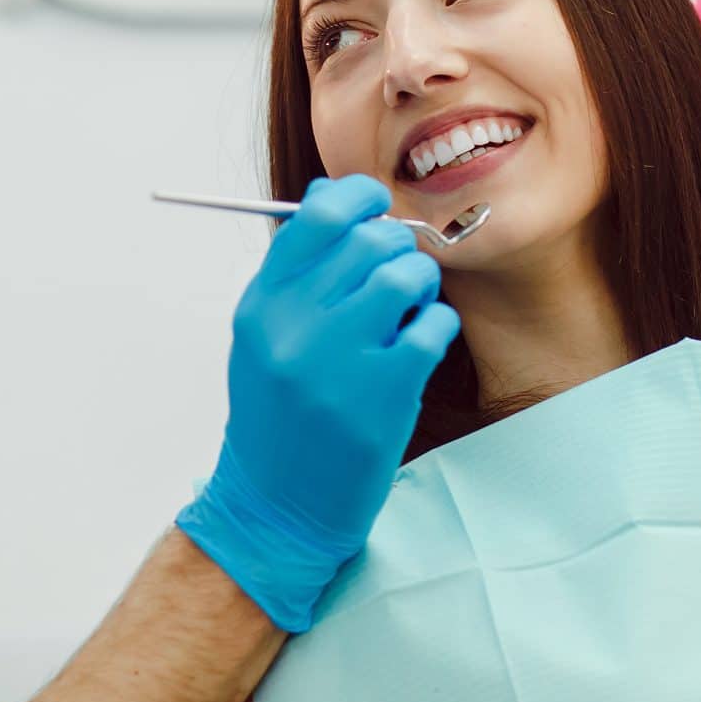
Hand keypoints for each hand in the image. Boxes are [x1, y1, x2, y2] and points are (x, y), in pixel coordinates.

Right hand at [176, 174, 459, 631]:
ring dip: (420, 285)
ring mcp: (340, 360)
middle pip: (370, 240)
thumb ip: (295, 270)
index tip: (375, 207)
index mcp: (262, 305)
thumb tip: (332, 194)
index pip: (318, 215)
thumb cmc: (277, 417)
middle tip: (398, 272)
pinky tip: (421, 345)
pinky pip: (434, 326)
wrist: (277, 507)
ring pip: (406, 276)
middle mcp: (296, 325)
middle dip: (396, 247)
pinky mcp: (384, 394)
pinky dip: (437, 327)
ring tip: (410, 309)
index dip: (358, 198)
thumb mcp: (263, 337)